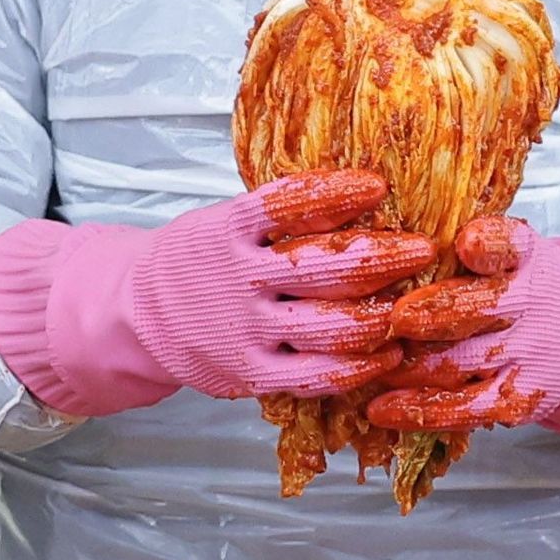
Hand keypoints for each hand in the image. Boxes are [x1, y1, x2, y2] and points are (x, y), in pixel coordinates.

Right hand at [0, 171, 440, 418]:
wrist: (135, 312)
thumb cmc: (198, 260)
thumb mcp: (224, 220)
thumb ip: (278, 213)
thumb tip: (361, 189)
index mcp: (231, 227)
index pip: (291, 202)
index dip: (339, 193)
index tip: (379, 186)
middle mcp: (239, 277)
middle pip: (323, 267)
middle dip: (384, 258)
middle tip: (424, 249)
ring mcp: (245, 327)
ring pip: (328, 325)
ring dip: (381, 316)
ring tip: (416, 306)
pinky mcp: (250, 370)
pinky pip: (313, 373)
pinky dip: (357, 367)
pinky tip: (387, 354)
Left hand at [351, 224, 559, 449]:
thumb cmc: (518, 284)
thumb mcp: (506, 251)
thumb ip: (458, 245)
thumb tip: (370, 233)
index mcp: (522, 253)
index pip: (509, 243)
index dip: (489, 244)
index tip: (467, 242)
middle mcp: (527, 303)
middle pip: (479, 308)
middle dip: (433, 313)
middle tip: (394, 317)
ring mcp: (522, 355)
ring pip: (458, 362)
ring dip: (407, 365)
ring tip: (365, 362)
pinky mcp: (516, 401)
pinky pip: (462, 409)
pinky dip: (418, 411)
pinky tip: (379, 408)